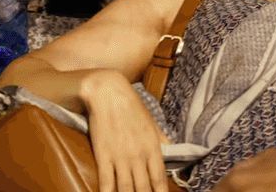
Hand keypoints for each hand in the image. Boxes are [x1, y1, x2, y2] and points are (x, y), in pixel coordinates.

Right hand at [80, 69, 172, 191]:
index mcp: (152, 147)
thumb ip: (162, 138)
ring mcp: (120, 157)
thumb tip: (172, 149)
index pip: (159, 178)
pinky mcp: (103, 155)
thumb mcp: (151, 122)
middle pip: (143, 188)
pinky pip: (106, 181)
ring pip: (126, 188)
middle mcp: (138, 155)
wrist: (109, 93)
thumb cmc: (131, 106)